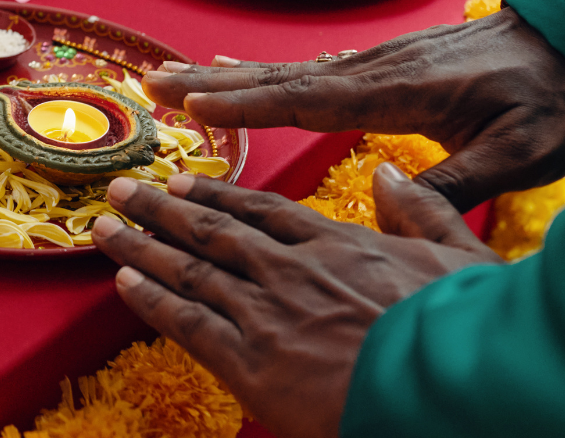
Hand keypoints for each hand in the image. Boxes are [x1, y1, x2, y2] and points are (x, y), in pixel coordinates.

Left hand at [92, 168, 499, 437]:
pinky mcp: (253, 364)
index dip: (213, 192)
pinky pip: (190, 323)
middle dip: (159, 207)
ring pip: (189, 270)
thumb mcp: (458, 259)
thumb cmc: (460, 332)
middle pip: (210, 230)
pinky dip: (153, 300)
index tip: (180, 179)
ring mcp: (267, 313)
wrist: (451, 391)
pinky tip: (123, 280)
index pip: (259, 209)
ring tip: (103, 224)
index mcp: (334, 244)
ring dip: (141, 244)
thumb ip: (420, 211)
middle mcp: (289, 269)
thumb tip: (391, 173)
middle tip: (119, 187)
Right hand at [143, 7, 564, 211]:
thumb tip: (388, 199)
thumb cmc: (553, 99)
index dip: (242, 102)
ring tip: (180, 76)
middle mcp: (372, 70)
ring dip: (229, 75)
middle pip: (277, 77)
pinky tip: (247, 70)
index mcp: (396, 92)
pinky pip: (310, 70)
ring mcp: (375, 64)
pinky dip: (266, 71)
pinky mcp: (384, 67)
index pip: (303, 99)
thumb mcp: (521, 151)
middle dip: (212, 83)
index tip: (189, 103)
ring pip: (287, 70)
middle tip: (154, 81)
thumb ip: (456, 179)